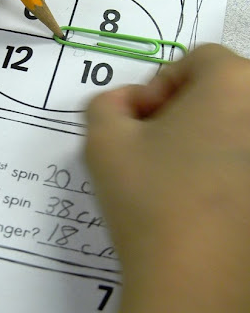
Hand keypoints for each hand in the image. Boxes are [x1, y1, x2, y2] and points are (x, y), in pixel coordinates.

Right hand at [85, 44, 249, 312]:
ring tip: (176, 176)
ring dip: (207, 139)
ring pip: (237, 127)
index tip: (143, 121)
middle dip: (186, 110)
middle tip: (156, 145)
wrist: (194, 283)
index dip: (162, 84)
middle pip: (223, 90)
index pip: (200, 58)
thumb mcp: (104, 139)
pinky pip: (244, 161)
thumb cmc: (150, 199)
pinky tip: (202, 201)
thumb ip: (107, 102)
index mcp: (233, 83)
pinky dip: (227, 169)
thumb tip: (128, 103)